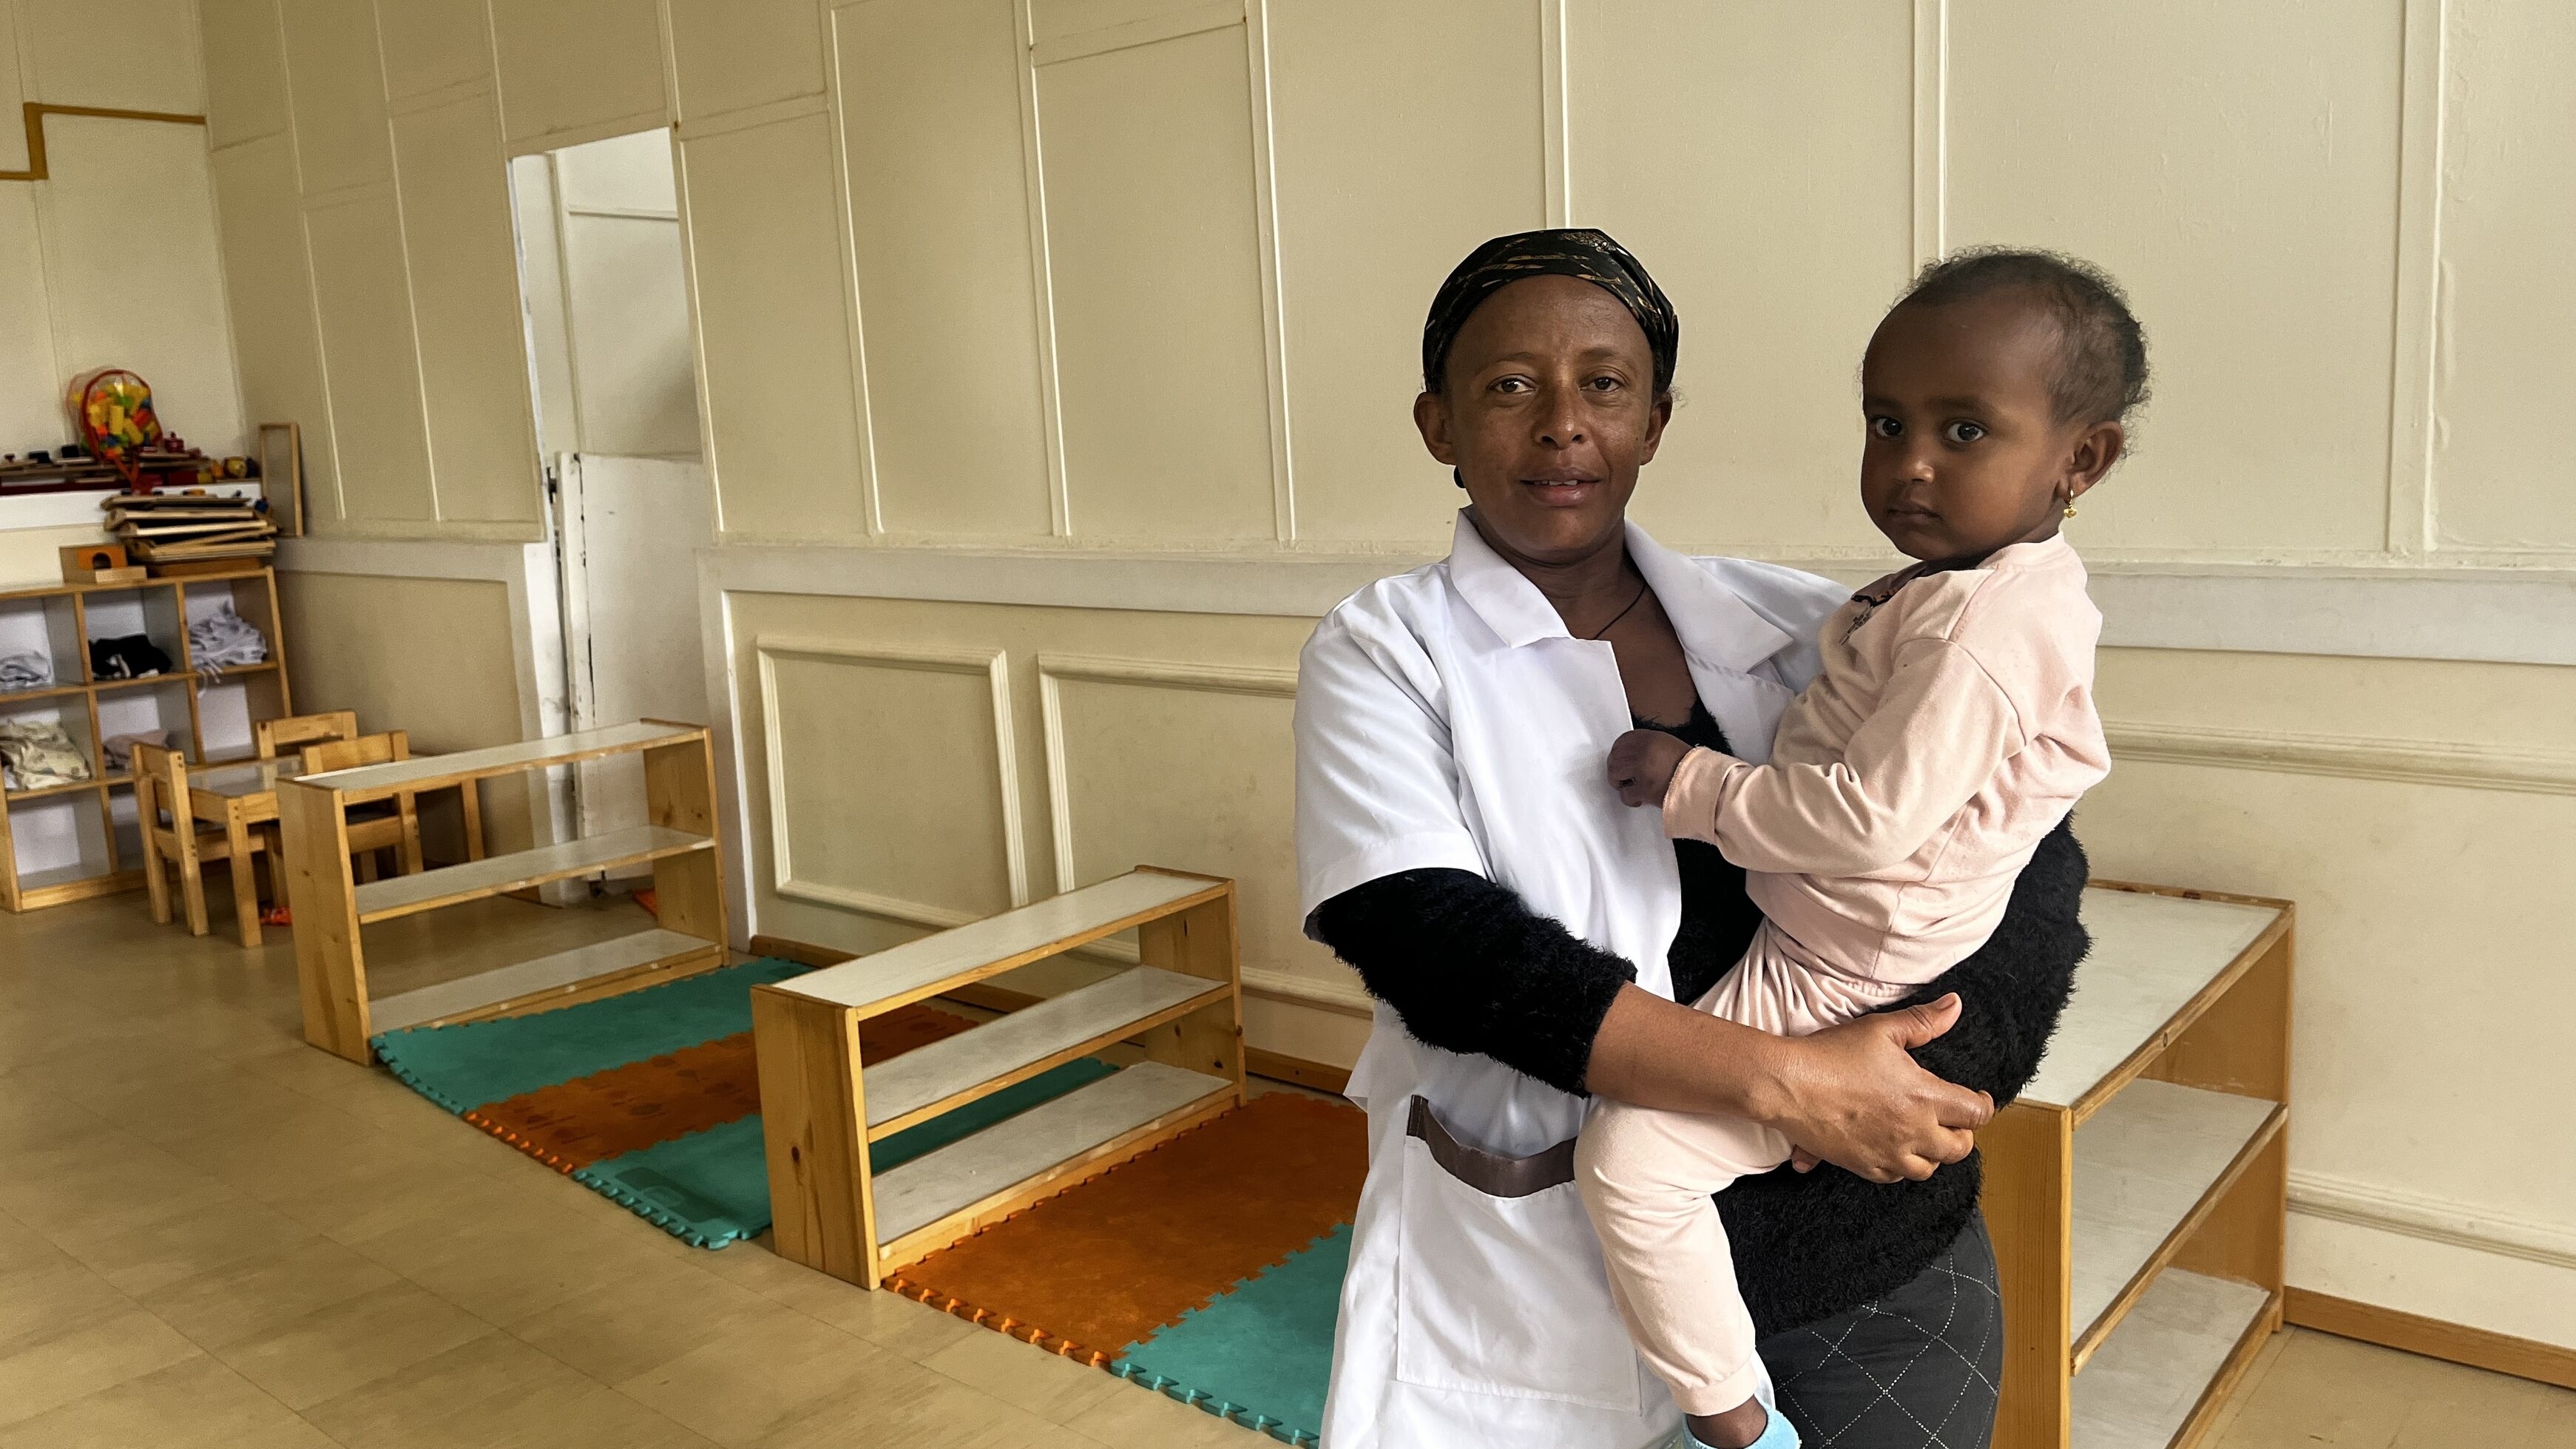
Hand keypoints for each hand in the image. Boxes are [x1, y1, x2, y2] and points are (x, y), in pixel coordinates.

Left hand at [1607, 730, 1690, 807]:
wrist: (1703, 784)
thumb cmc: (1689, 768)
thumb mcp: (1669, 746)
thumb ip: (1649, 747)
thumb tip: (1630, 755)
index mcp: (1651, 738)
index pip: (1623, 740)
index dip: (1618, 752)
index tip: (1620, 761)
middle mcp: (1644, 750)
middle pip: (1615, 756)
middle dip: (1616, 769)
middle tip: (1624, 778)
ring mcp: (1643, 769)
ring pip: (1614, 772)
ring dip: (1619, 783)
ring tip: (1631, 787)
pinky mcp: (1644, 789)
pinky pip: (1625, 794)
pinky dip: (1629, 799)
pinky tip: (1639, 800)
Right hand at [1765, 994, 1991, 1182]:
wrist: (1787, 1085)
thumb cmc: (1831, 1055)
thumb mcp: (1881, 1029)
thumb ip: (1923, 1021)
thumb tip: (1954, 1006)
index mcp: (1924, 1098)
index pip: (1976, 1114)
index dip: (1984, 1106)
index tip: (1978, 1099)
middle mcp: (1912, 1133)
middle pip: (1958, 1149)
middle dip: (1962, 1135)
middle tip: (1953, 1121)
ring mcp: (1888, 1154)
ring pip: (1927, 1169)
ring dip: (1932, 1154)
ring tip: (1924, 1138)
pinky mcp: (1863, 1166)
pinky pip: (1894, 1176)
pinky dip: (1899, 1165)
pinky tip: (1891, 1148)